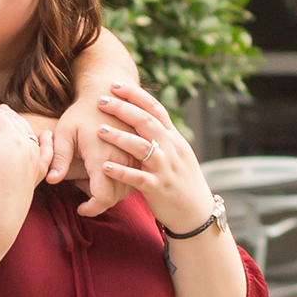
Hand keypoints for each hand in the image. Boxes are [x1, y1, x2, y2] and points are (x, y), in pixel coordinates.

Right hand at [0, 103, 49, 225]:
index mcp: (11, 137)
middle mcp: (27, 146)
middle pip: (12, 121)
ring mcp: (34, 161)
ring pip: (28, 133)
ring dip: (17, 122)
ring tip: (8, 115)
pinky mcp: (36, 176)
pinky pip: (46, 154)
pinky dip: (46, 142)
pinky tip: (47, 136)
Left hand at [50, 95, 135, 216]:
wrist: (106, 92)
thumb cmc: (81, 113)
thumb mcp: (65, 133)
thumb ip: (59, 158)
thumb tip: (52, 180)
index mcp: (102, 156)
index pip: (102, 197)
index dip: (92, 208)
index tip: (81, 209)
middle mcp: (122, 159)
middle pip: (114, 197)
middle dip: (98, 201)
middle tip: (83, 192)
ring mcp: (134, 157)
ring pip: (126, 190)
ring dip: (110, 193)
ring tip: (92, 181)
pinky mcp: (140, 154)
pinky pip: (134, 179)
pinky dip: (121, 184)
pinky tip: (108, 175)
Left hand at [92, 82, 215, 233]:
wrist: (197, 212)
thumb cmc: (181, 181)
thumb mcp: (176, 154)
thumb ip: (161, 137)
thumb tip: (143, 118)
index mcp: (173, 138)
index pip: (155, 109)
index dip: (135, 95)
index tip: (116, 84)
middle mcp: (171, 149)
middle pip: (146, 122)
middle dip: (122, 109)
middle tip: (101, 100)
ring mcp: (165, 168)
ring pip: (141, 147)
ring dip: (119, 137)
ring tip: (99, 129)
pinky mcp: (158, 188)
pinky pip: (138, 177)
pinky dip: (121, 171)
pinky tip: (104, 166)